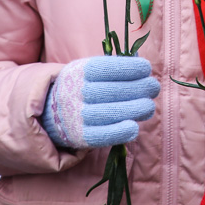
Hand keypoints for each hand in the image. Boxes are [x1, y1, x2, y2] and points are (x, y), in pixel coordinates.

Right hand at [40, 55, 159, 148]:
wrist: (50, 112)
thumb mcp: (88, 71)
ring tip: (149, 106)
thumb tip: (142, 68)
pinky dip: (120, 132)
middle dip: (138, 88)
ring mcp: (75, 116)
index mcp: (77, 72)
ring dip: (134, 109)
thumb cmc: (81, 86)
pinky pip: (102, 135)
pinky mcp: (79, 136)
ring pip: (109, 113)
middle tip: (154, 87)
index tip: (146, 69)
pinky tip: (134, 127)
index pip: (105, 68)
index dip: (128, 68)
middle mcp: (74, 93)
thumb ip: (111, 69)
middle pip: (111, 91)